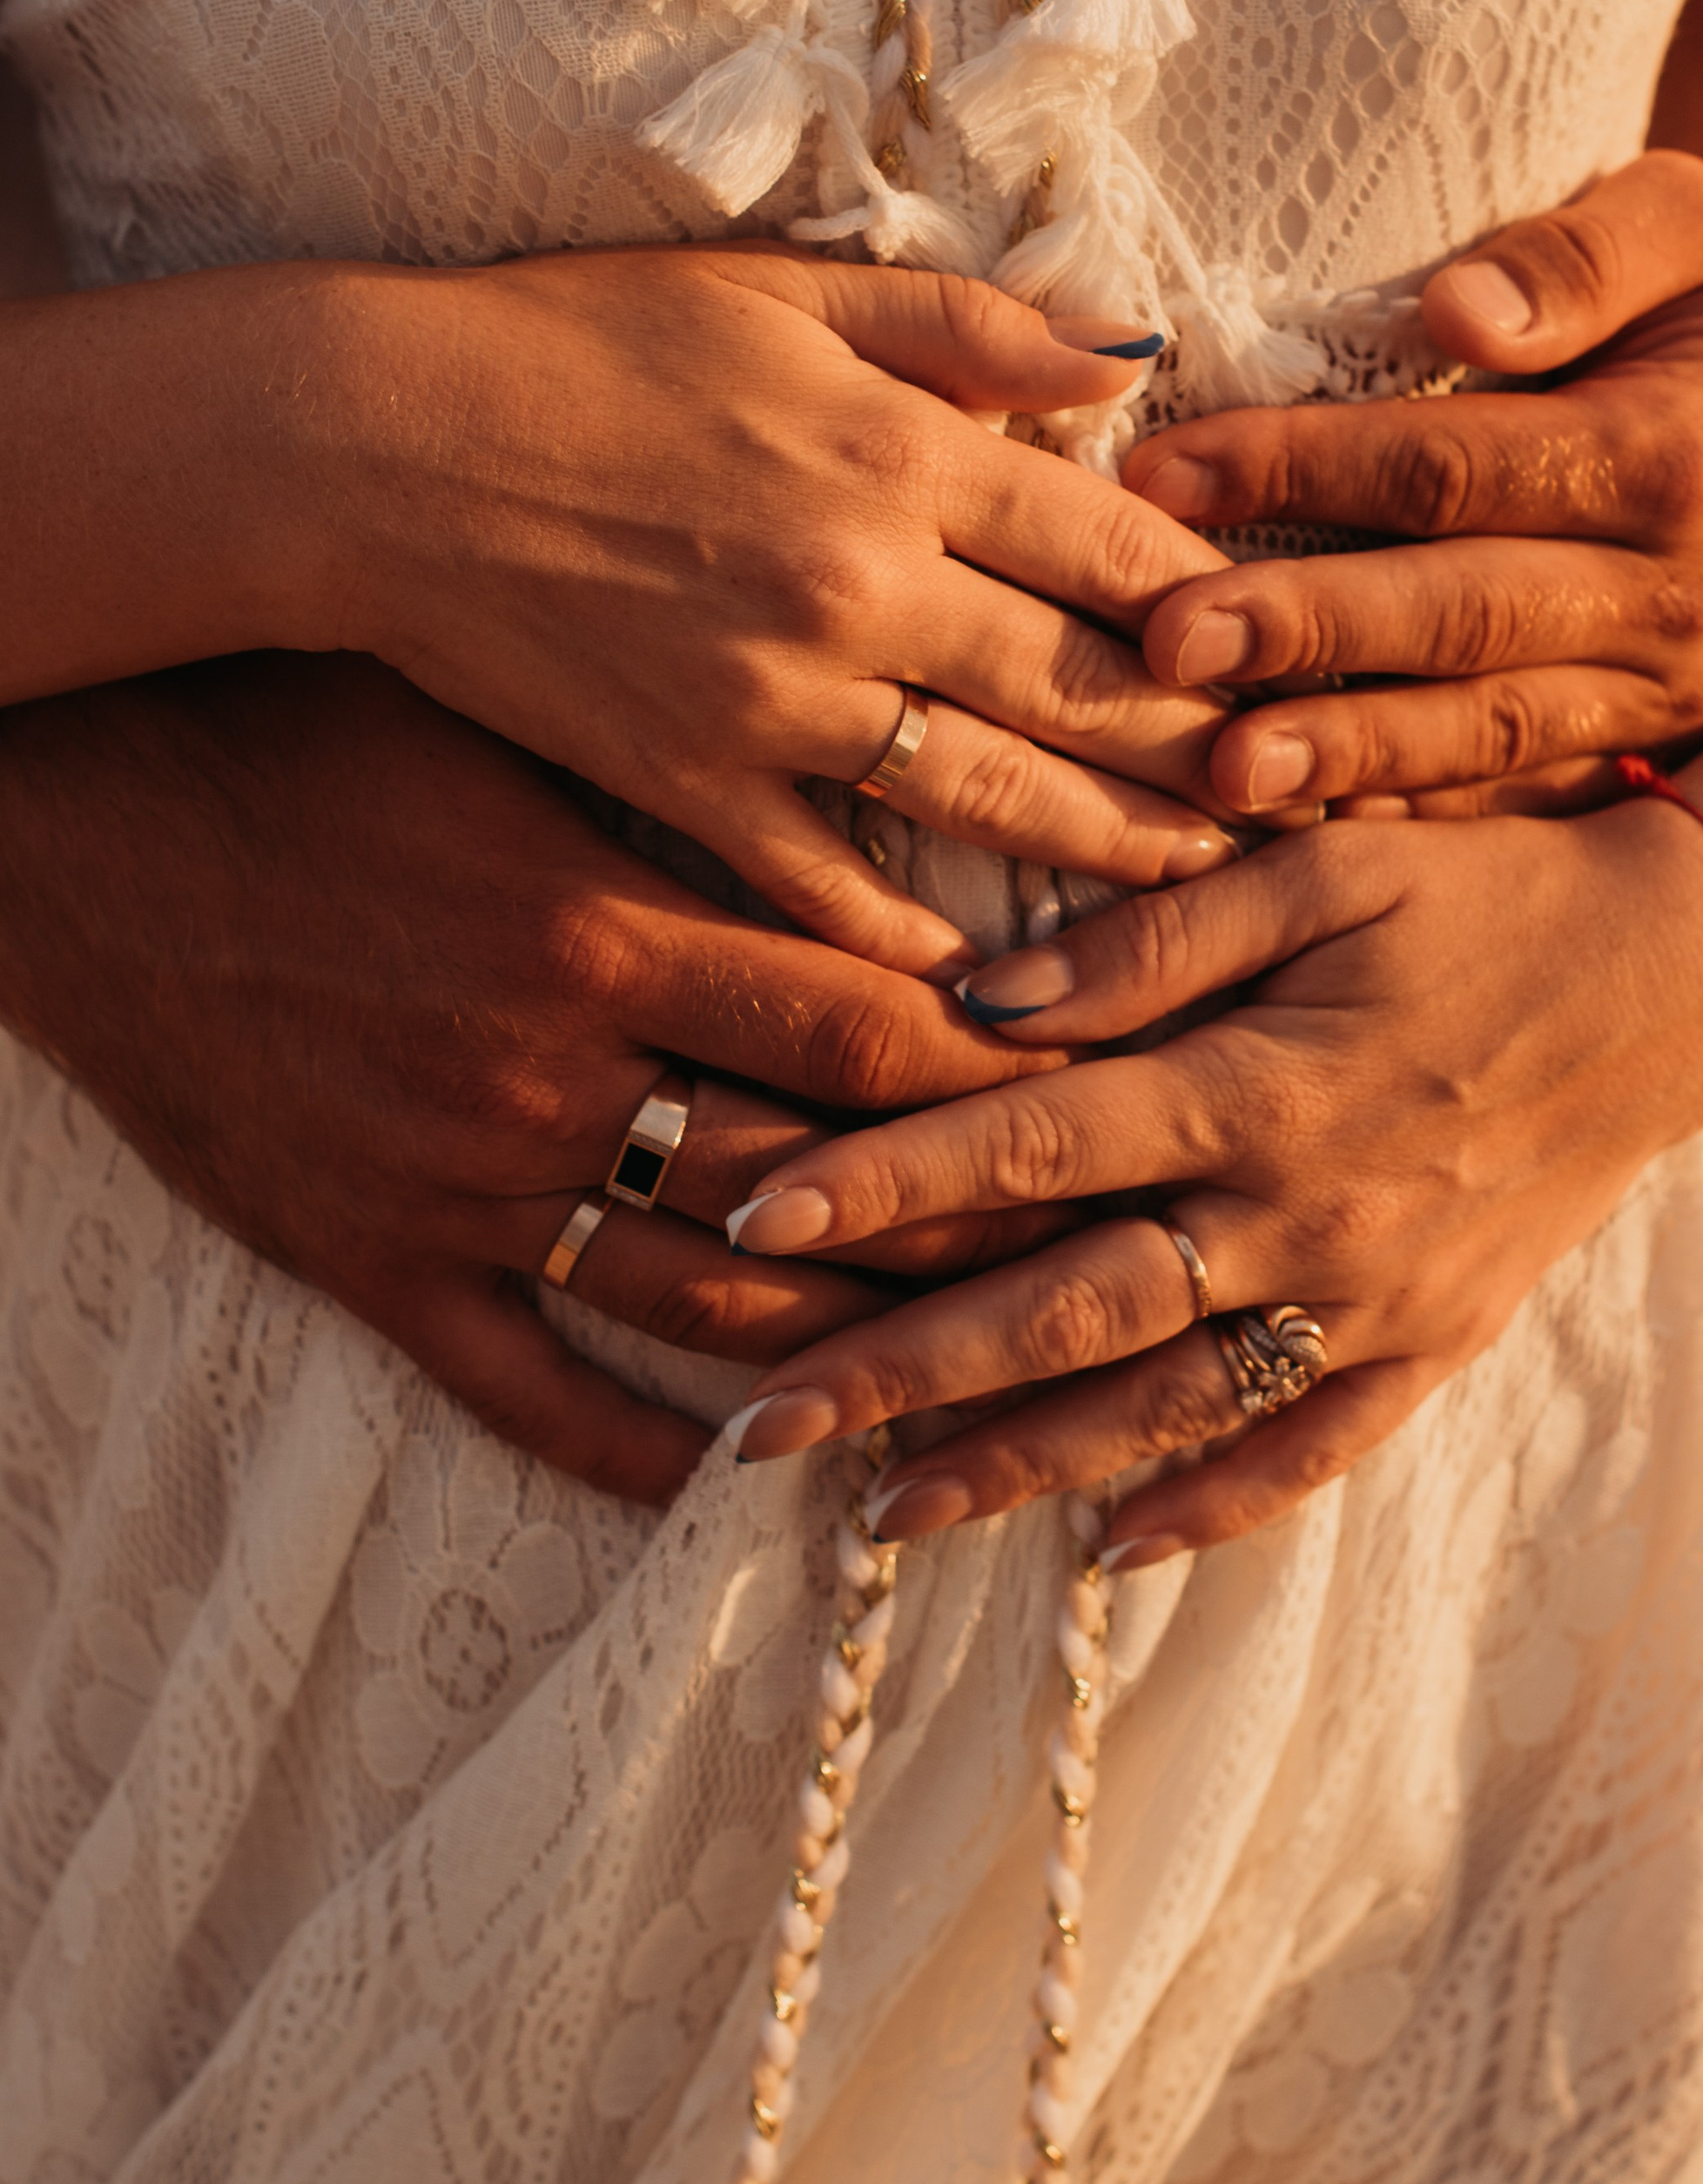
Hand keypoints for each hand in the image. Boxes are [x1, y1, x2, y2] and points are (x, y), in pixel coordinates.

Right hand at [0, 657, 1084, 1504]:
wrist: (69, 823)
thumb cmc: (301, 721)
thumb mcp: (510, 705)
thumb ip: (689, 748)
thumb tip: (881, 736)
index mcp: (594, 918)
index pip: (864, 1028)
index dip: (1009, 1071)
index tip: (1117, 1083)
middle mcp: (541, 1071)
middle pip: (820, 1186)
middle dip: (974, 1227)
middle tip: (1106, 1254)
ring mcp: (453, 1183)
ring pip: (704, 1306)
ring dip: (850, 1352)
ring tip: (978, 1374)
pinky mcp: (363, 1257)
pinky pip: (520, 1387)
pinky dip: (633, 1445)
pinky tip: (734, 1478)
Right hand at [89, 240, 1245, 977]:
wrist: (377, 442)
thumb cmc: (580, 343)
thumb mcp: (784, 292)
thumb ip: (966, 327)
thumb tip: (1122, 354)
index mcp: (905, 451)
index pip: (1121, 543)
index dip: (1228, 610)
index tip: (1303, 660)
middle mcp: (865, 583)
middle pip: (1088, 686)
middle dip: (1212, 751)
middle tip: (1308, 807)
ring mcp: (777, 697)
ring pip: (992, 797)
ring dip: (1112, 850)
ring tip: (1203, 894)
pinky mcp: (686, 779)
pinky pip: (825, 881)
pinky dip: (910, 936)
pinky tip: (988, 982)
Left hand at [720, 807, 1702, 1554]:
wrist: (1686, 975)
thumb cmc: (1486, 890)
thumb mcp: (1323, 865)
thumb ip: (1152, 935)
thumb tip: (976, 1004)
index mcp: (1259, 1083)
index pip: (1030, 1148)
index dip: (882, 1187)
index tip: (749, 1227)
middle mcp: (1302, 1215)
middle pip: (1065, 1313)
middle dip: (899, 1374)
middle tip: (753, 1429)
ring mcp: (1372, 1300)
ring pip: (1164, 1408)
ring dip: (1017, 1468)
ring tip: (878, 1518)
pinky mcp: (1437, 1344)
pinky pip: (1311, 1453)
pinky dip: (1212, 1510)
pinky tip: (1111, 1555)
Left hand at [1125, 147, 1702, 819]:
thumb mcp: (1693, 217)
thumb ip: (1579, 252)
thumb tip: (1459, 313)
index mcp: (1677, 460)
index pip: (1454, 467)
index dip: (1303, 469)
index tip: (1165, 472)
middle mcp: (1679, 597)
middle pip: (1459, 616)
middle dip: (1303, 631)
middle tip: (1161, 642)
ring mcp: (1667, 692)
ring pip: (1485, 731)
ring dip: (1347, 755)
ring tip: (1221, 773)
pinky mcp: (1647, 746)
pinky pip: (1516, 793)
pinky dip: (1411, 817)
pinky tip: (1305, 835)